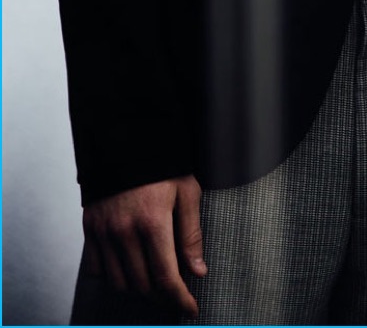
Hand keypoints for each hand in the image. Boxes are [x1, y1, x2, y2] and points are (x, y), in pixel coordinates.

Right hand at [83, 175, 205, 317]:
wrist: (126, 136)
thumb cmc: (162, 162)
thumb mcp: (187, 191)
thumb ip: (191, 233)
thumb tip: (198, 271)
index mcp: (153, 222)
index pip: (166, 277)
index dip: (180, 300)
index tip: (190, 309)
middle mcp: (124, 231)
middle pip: (142, 286)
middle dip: (162, 298)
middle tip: (176, 297)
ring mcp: (103, 231)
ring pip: (118, 283)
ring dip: (138, 291)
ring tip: (155, 284)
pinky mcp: (89, 227)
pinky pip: (95, 268)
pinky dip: (112, 277)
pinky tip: (128, 269)